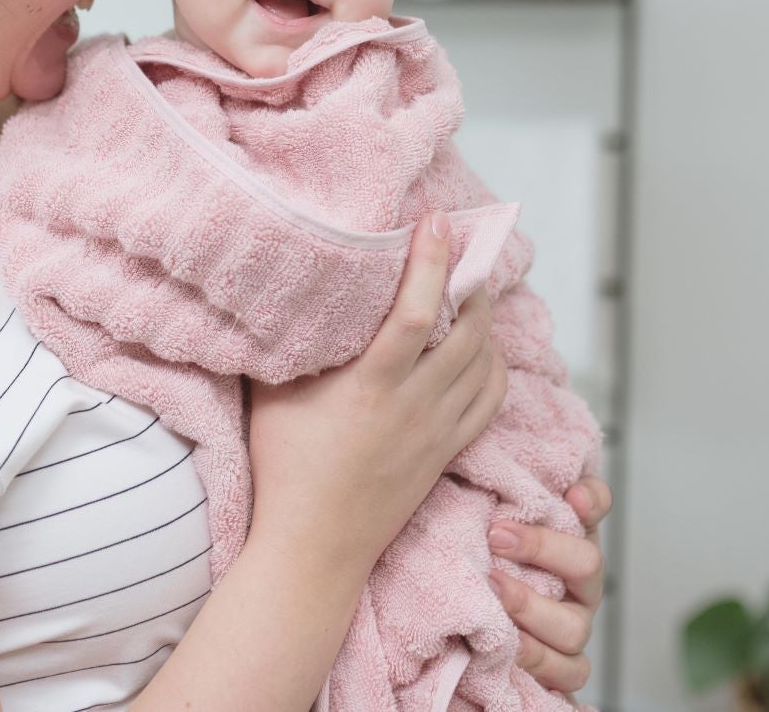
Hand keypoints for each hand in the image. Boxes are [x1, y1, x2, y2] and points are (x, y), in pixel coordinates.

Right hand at [248, 215, 508, 571]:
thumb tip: (290, 290)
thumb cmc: (284, 467)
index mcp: (369, 387)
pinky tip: (481, 346)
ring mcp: (436, 432)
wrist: (314, 547)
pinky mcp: (447, 453)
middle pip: (468, 330)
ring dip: (485, 318)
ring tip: (471, 287)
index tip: (435, 222)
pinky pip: (491, 400)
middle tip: (463, 245)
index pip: (414, 312)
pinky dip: (494, 364)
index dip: (431, 261)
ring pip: (486, 362)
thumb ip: (290, 342)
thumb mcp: (273, 395)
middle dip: (472, 279)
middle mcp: (413, 406)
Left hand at [487, 476, 612, 696]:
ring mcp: (574, 624)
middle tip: (497, 534)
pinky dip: (539, 660)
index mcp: (566, 534)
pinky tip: (511, 645)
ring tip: (494, 590)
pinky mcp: (565, 667)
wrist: (474, 628)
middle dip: (543, 548)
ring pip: (574, 623)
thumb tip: (469, 443)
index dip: (591, 499)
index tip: (572, 493)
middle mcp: (578, 580)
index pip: (594, 506)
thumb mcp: (479, 515)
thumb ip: (489, 487)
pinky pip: (569, 671)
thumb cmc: (478, 559)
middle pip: (587, 562)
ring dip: (532, 607)